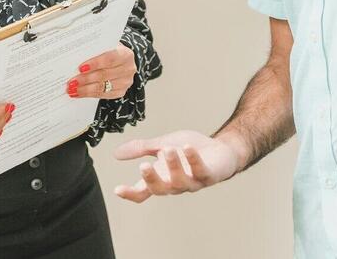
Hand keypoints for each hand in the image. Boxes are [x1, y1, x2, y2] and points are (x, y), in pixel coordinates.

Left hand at [67, 44, 135, 99]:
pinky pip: (102, 95)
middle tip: (71, 81)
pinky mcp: (121, 92)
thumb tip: (75, 58)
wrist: (121, 60)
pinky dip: (88, 95)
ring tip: (72, 89)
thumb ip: (95, 51)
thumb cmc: (110, 52)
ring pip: (102, 87)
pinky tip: (78, 93)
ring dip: (84, 89)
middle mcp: (128, 69)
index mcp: (125, 54)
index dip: (95, 64)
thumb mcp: (106, 47)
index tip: (80, 68)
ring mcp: (125, 82)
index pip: (109, 59)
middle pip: (104, 75)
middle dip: (85, 79)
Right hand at [112, 130, 242, 202]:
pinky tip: (187, 147)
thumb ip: (141, 148)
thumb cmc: (190, 151)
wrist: (220, 150)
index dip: (130, 193)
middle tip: (143, 166)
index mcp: (162, 178)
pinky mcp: (209, 176)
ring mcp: (193, 182)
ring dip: (173, 166)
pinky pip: (200, 171)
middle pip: (160, 189)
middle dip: (151, 179)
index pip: (143, 192)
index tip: (117, 189)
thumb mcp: (161, 144)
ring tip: (168, 149)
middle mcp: (175, 184)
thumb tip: (116, 153)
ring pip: (180, 182)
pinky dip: (193, 159)